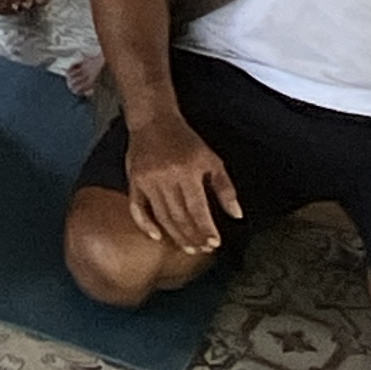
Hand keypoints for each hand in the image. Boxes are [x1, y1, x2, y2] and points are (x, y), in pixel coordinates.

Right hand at [122, 112, 241, 256]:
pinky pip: (137, 208)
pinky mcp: (134, 181)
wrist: (153, 120)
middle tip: (202, 249)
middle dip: (192, 236)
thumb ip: (225, 188)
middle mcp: (166, 177)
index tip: (214, 243)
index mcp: (187, 171)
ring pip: (162, 216)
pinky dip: (145, 224)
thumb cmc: (186, 140)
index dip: (205, 228)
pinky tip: (157, 237)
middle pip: (179, 216)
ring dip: (175, 236)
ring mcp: (147, 180)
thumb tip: (236, 215)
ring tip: (187, 247)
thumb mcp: (211, 159)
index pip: (197, 208)